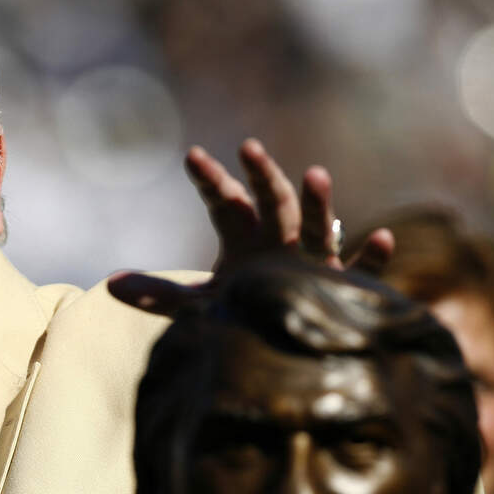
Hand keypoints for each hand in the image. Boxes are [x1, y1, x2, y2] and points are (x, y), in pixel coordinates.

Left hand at [108, 138, 393, 314]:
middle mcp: (281, 243)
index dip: (211, 180)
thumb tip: (108, 284)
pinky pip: (362, 273)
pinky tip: (385, 238)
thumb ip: (160, 294)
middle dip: (262, 176)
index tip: (192, 156)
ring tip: (314, 172)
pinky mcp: (343, 292)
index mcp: (247, 239)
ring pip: (318, 228)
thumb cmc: (249, 314)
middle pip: (271, 203)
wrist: (291, 347)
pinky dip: (374, 257)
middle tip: (249, 146)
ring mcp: (314, 263)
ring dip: (317, 202)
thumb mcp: (202, 306)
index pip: (226, 203)